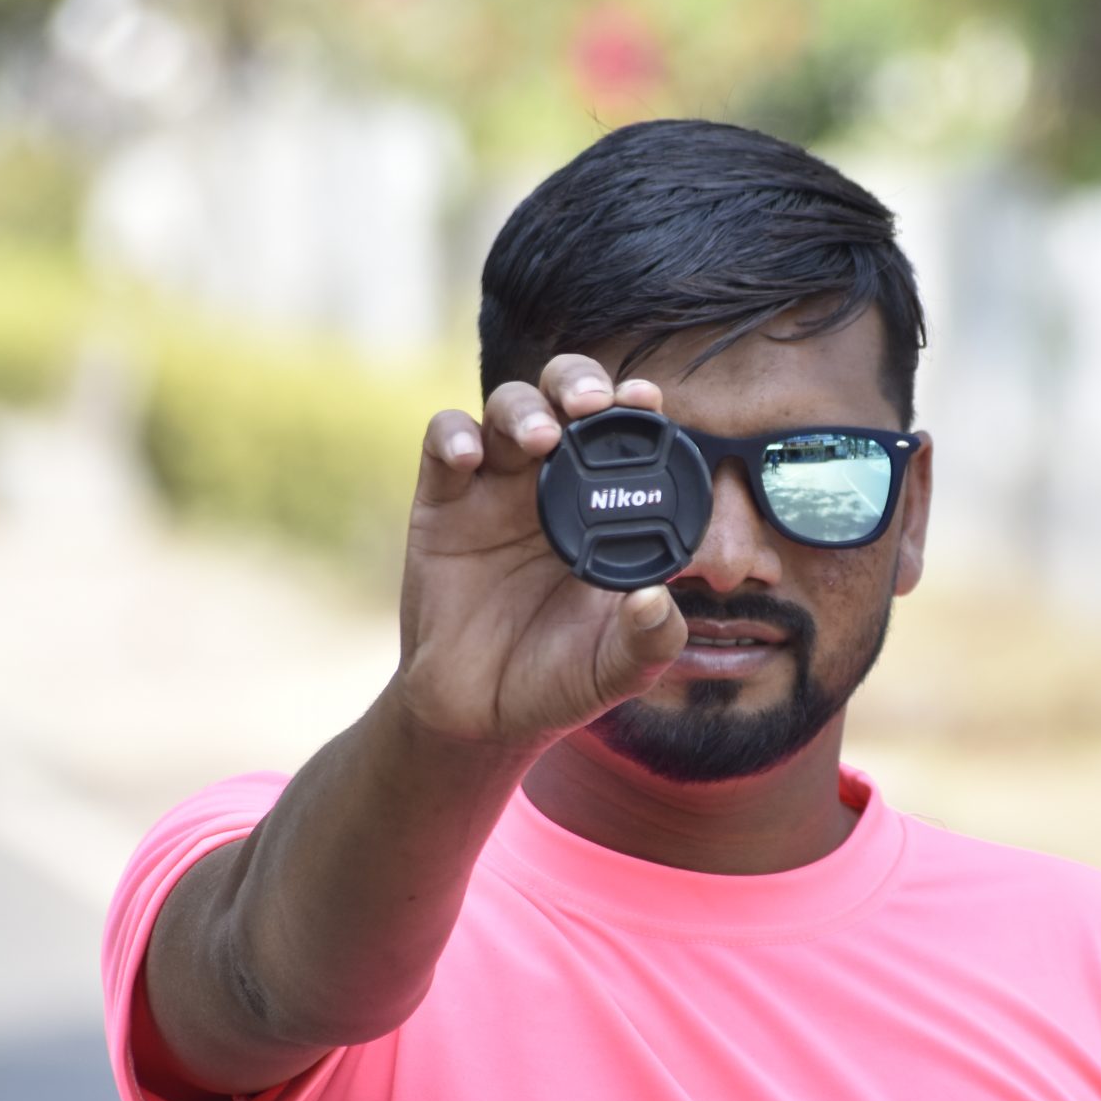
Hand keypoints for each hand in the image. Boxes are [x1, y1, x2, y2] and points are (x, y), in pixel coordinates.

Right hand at [396, 355, 687, 751]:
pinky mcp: (442, 504)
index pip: (625, 438)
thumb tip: (658, 600)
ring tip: (543, 438)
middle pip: (565, 399)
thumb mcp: (616, 670)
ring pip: (508, 410)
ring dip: (526, 409)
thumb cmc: (556, 682)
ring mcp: (495, 490)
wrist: (478, 717)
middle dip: (581, 383)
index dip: (638, 411)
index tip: (651, 402)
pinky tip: (468, 456)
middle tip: (595, 404)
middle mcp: (552, 487)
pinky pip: (442, 446)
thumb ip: (649, 639)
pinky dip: (452, 436)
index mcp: (605, 512)